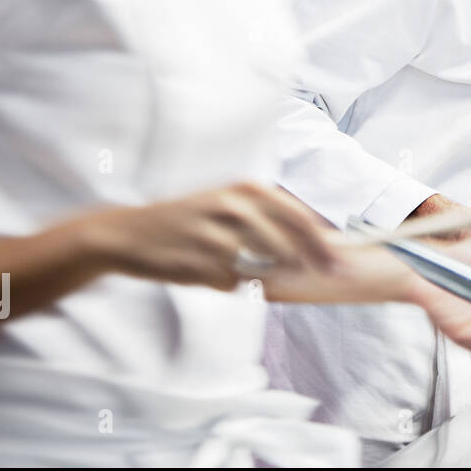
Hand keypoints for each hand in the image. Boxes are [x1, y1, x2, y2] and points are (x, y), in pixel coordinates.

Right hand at [80, 182, 339, 290]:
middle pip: (289, 246)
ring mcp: (218, 233)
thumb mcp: (228, 204)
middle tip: (323, 278)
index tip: (342, 264)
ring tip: (229, 262)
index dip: (324, 244)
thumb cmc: (187, 220)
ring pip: (261, 267)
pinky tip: (202, 268)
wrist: (128, 233)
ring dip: (255, 273)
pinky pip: (231, 282)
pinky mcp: (200, 259)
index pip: (300, 218)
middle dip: (308, 265)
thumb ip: (268, 219)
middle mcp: (235, 205)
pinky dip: (225, 282)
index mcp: (246, 188)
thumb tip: (319, 243)